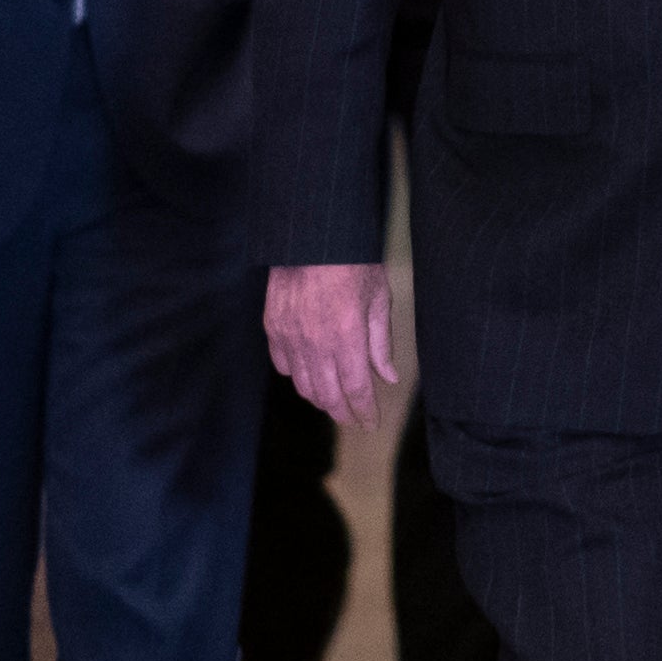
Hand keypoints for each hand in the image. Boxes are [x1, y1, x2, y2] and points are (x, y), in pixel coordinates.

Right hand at [267, 262, 398, 427]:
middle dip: (343, 412)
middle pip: (328, 395)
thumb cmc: (352, 263)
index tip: (371, 423)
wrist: (313, 236)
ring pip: (303, 385)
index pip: (357, 390)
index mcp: (347, 338)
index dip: (365, 412)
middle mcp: (316, 344)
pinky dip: (296, 376)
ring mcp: (290, 337)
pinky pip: (282, 365)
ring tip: (333, 401)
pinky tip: (307, 375)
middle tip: (353, 418)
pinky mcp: (273, 327)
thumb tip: (388, 376)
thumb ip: (381, 343)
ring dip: (320, 399)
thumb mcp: (378, 299)